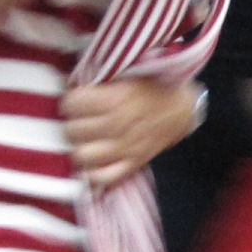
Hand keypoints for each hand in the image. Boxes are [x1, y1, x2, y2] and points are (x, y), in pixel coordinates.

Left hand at [61, 76, 198, 190]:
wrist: (182, 108)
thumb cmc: (151, 86)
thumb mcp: (126, 73)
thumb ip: (99, 79)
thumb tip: (72, 85)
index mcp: (117, 99)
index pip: (72, 104)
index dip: (70, 100)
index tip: (76, 99)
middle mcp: (119, 126)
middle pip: (73, 131)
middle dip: (72, 122)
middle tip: (79, 118)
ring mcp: (126, 148)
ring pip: (83, 156)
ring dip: (79, 146)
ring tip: (84, 138)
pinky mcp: (133, 164)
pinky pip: (103, 177)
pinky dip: (93, 171)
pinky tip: (93, 160)